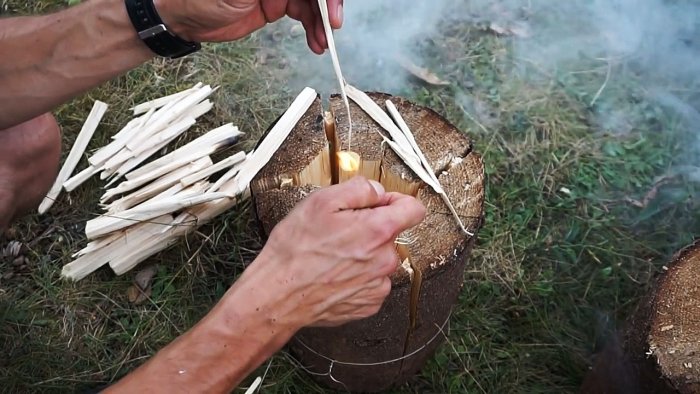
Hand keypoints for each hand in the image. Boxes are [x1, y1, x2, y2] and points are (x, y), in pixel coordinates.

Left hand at [154, 0, 343, 53]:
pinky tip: (317, 41)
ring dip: (322, 21)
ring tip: (323, 41)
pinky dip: (313, 28)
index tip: (331, 6)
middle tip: (332, 23)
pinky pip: (304, 14)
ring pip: (313, 0)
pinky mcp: (278, 4)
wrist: (185, 18)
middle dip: (327, 4)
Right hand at [248, 177, 425, 327]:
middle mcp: (384, 260)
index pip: (414, 210)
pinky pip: (371, 282)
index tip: (382, 203)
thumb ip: (358, 189)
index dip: (397, 201)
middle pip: (390, 235)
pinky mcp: (368, 304)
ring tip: (332, 255)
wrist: (278, 294)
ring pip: (380, 260)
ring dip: (363, 254)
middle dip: (369, 229)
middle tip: (338, 231)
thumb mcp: (321, 201)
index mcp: (378, 230)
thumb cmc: (295, 250)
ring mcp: (378, 285)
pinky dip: (357, 277)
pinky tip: (333, 274)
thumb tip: (376, 191)